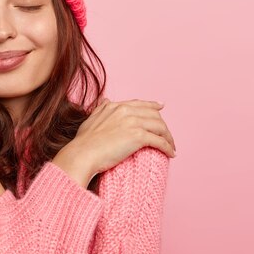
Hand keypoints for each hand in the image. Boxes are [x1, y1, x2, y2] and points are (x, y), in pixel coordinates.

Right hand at [54, 99, 175, 185]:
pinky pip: (160, 141)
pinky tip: (171, 153)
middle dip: (162, 125)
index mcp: (115, 106)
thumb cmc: (84, 142)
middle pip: (154, 115)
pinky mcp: (138, 136)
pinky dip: (168, 147)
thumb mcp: (91, 118)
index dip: (152, 105)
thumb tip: (106, 100)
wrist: (83, 154)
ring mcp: (133, 122)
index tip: (161, 107)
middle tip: (167, 135)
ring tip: (171, 146)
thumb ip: (101, 108)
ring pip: (160, 127)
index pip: (139, 103)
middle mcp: (126, 111)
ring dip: (168, 137)